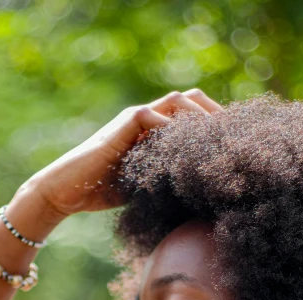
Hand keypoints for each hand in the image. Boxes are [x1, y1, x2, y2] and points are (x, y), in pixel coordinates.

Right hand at [21, 89, 224, 217]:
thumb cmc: (101, 193)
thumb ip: (169, 181)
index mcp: (154, 131)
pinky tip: (187, 154)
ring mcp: (136, 118)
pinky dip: (174, 131)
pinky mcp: (125, 123)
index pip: (192, 115)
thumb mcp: (146, 187)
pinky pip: (156, 116)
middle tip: (233, 141)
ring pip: (179, 102)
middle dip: (216, 117)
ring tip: (217, 143)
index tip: (234, 145)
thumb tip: (202, 196)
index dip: (214, 125)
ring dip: (201, 118)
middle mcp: (148, 118)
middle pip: (192, 100)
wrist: (67, 190)